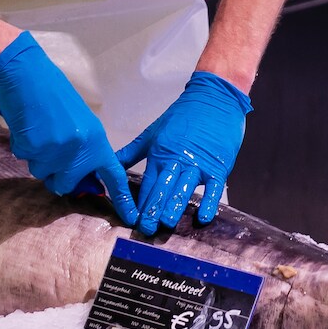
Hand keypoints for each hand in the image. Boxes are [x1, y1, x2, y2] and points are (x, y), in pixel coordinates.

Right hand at [0, 33, 138, 224]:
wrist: (27, 74)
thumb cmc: (53, 94)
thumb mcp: (79, 123)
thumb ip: (84, 151)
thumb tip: (82, 179)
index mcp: (96, 141)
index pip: (114, 175)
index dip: (122, 199)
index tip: (131, 218)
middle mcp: (79, 150)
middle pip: (66, 184)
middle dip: (56, 174)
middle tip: (49, 152)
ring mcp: (56, 151)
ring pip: (42, 173)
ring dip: (37, 158)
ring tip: (38, 132)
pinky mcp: (34, 148)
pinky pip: (25, 159)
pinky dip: (23, 146)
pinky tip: (27, 127)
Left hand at [116, 72, 250, 234]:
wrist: (214, 99)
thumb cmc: (182, 116)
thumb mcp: (153, 132)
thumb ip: (131, 152)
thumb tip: (109, 164)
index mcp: (159, 154)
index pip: (147, 183)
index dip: (140, 203)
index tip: (132, 220)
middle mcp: (177, 160)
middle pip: (163, 189)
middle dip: (153, 210)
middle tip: (146, 229)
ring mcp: (198, 164)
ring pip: (184, 189)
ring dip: (175, 207)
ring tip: (166, 224)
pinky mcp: (218, 166)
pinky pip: (214, 189)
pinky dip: (209, 203)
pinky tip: (203, 218)